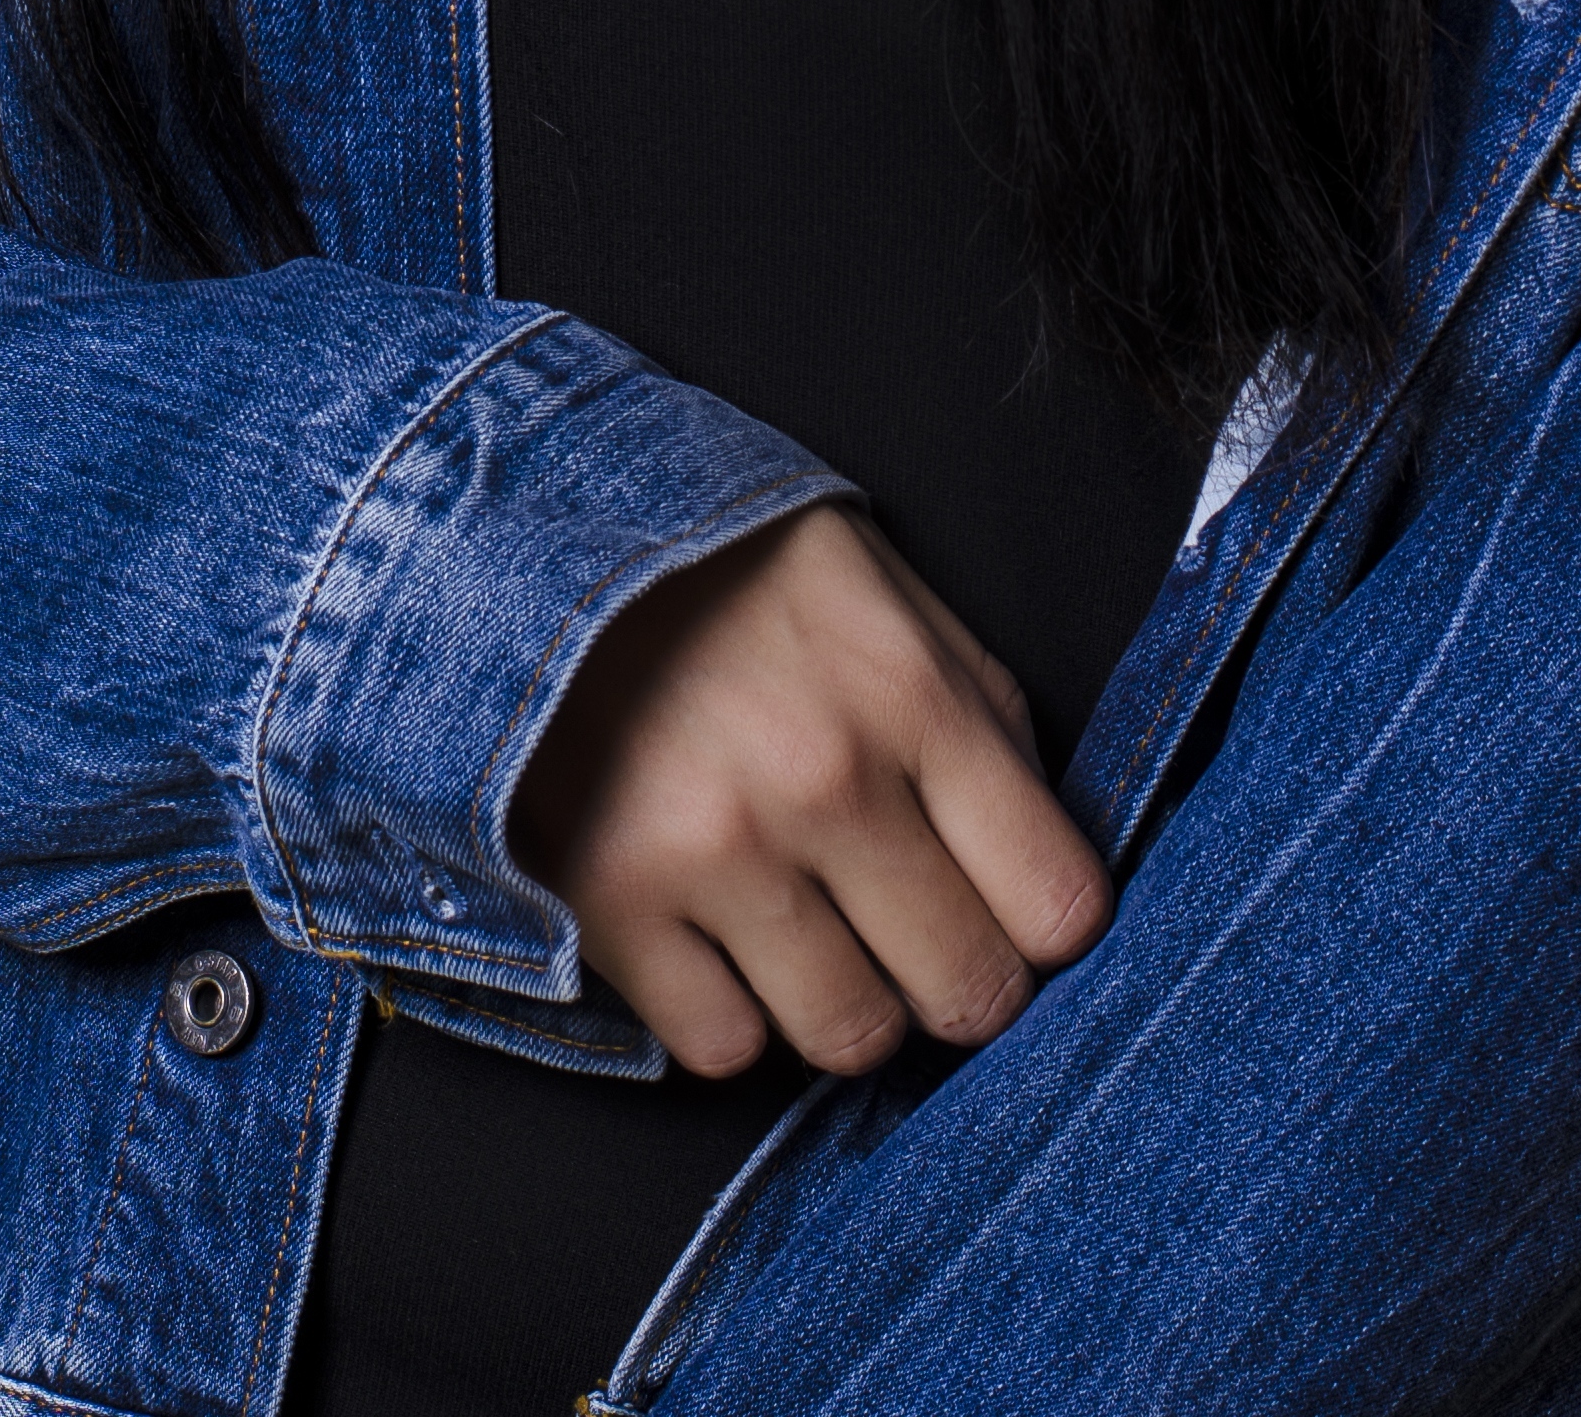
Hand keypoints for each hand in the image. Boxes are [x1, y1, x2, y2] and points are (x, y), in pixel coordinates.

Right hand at [509, 501, 1111, 1079]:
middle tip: (924, 943)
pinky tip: (718, 936)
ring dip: (847, 1001)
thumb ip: (976, 705)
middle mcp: (826, 780)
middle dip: (961, 980)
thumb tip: (1045, 844)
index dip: (1048, 925)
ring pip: (852, 1035)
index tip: (1020, 916)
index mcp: (911, 692)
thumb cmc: (723, 564)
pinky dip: (730, 1010)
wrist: (523, 532)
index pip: (1058, 903)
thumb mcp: (880, 584)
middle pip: (968, 990)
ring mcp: (716, 851)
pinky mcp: (614, 904)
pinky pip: (725, 1047)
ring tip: (816, 931)